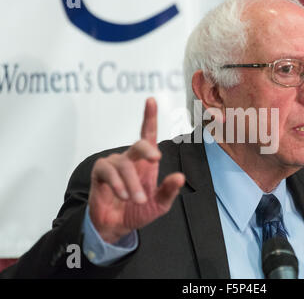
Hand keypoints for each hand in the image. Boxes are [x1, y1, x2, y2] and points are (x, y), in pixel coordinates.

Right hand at [88, 98, 184, 243]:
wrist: (116, 227)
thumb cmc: (138, 211)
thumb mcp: (159, 205)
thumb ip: (168, 191)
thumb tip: (180, 177)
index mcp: (146, 163)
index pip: (148, 135)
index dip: (149, 117)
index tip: (151, 100)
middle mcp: (130, 160)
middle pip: (138, 144)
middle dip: (148, 149)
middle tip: (156, 159)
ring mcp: (114, 165)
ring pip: (124, 164)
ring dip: (132, 183)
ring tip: (137, 199)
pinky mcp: (100, 174)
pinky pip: (107, 170)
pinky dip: (117, 183)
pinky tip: (123, 195)